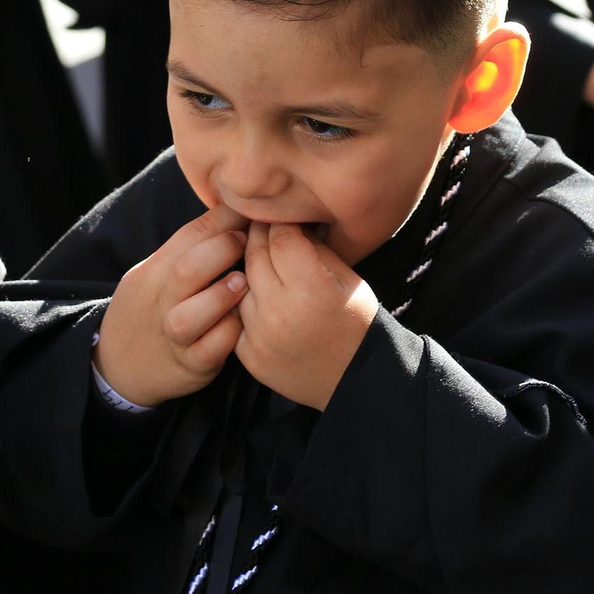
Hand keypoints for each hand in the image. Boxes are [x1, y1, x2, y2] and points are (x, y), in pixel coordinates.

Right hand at [94, 205, 250, 406]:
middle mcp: (161, 302)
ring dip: (221, 295)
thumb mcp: (155, 274)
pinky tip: (244, 322)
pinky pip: (211, 350)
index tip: (248, 212)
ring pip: (191, 316)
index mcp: (154, 272)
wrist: (117, 366)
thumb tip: (234, 214)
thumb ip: (188, 250)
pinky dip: (229, 335)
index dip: (222, 218)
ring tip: (244, 283)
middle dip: (222, 249)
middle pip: (186, 270)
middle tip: (248, 242)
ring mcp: (175, 336)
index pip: (187, 236)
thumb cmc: (151, 310)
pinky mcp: (190, 366)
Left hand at [235, 222, 379, 410]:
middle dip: (257, 236)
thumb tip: (289, 220)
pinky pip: (236, 315)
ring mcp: (260, 336)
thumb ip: (315, 248)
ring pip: (240, 284)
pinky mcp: (248, 355)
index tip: (279, 214)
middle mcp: (279, 311)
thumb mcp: (347, 278)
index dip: (279, 221)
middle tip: (262, 225)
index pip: (280, 238)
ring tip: (261, 263)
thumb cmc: (356, 324)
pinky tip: (259, 297)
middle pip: (254, 256)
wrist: (355, 380)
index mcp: (311, 288)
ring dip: (247, 270)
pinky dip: (245, 303)